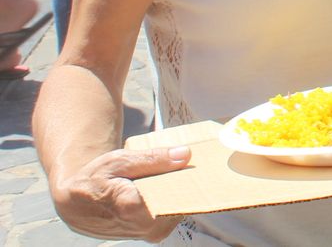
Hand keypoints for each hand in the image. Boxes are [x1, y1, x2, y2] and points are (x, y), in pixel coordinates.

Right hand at [51, 146, 190, 240]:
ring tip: (173, 175)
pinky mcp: (152, 235)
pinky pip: (172, 215)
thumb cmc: (93, 180)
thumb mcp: (118, 161)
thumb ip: (152, 158)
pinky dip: (173, 201)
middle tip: (187, 164)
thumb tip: (184, 155)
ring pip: (178, 209)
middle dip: (187, 183)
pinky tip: (166, 188)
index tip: (199, 164)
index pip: (176, 193)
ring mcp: (149, 233)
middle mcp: (143, 226)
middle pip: (181, 201)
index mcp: (132, 206)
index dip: (190, 177)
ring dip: (179, 192)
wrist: (75, 204)